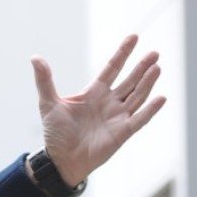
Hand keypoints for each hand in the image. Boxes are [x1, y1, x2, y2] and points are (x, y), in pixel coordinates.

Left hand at [31, 35, 165, 185]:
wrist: (60, 160)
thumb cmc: (56, 133)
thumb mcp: (48, 103)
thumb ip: (45, 80)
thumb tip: (35, 57)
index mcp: (94, 92)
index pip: (112, 68)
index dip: (122, 53)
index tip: (134, 37)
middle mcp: (109, 102)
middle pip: (130, 80)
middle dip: (141, 66)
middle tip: (154, 53)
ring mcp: (118, 117)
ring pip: (137, 96)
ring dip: (147, 82)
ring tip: (157, 67)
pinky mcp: (122, 133)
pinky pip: (139, 119)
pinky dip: (150, 110)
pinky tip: (161, 98)